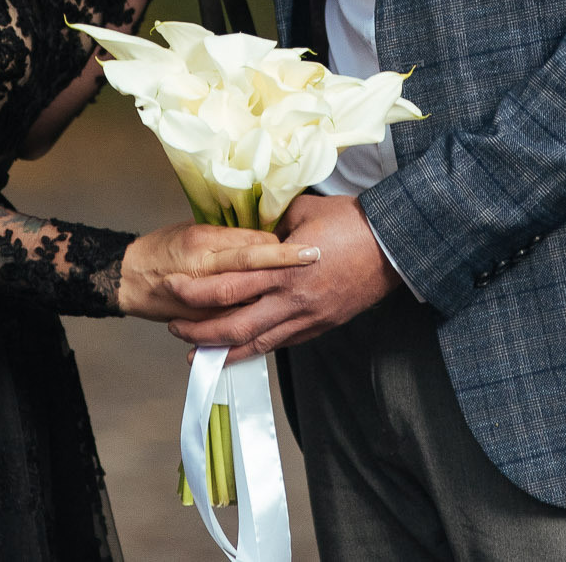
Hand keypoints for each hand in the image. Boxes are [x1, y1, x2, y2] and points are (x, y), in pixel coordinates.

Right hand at [117, 219, 321, 321]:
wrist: (129, 279)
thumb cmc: (163, 247)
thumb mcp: (195, 229)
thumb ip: (229, 235)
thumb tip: (265, 234)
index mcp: (203, 241)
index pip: (249, 241)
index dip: (278, 243)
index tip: (303, 239)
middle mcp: (203, 268)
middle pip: (252, 266)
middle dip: (285, 263)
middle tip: (315, 258)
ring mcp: (202, 299)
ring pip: (245, 299)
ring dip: (276, 296)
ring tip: (306, 292)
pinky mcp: (201, 321)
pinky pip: (233, 325)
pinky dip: (256, 323)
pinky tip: (279, 320)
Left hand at [167, 193, 399, 360]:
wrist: (394, 246)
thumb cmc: (352, 222)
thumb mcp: (304, 211)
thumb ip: (274, 227)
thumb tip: (257, 234)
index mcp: (281, 267)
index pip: (227, 284)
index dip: (195, 291)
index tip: (171, 288)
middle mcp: (290, 298)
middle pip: (234, 324)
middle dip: (200, 331)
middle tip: (175, 329)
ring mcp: (306, 317)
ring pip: (256, 344)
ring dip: (223, 351)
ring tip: (198, 355)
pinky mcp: (320, 326)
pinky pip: (281, 344)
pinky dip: (256, 350)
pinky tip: (240, 351)